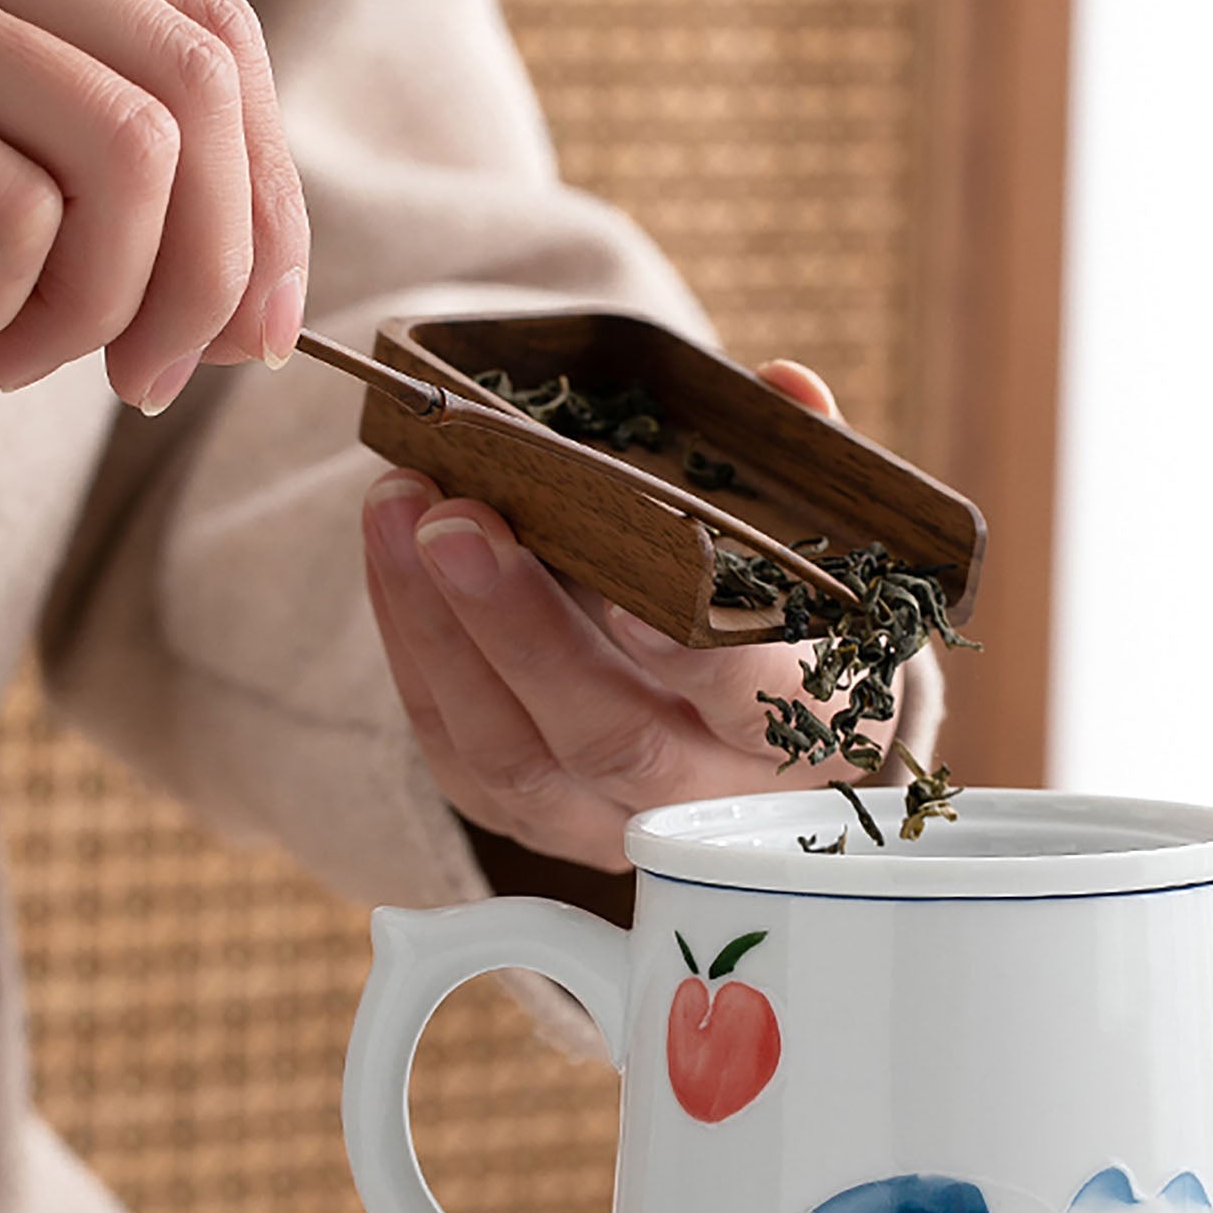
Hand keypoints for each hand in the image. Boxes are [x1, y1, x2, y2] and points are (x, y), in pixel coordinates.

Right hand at [0, 0, 307, 408]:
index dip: (270, 206)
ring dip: (92, 307)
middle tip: (137, 380)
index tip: (255, 332)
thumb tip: (252, 322)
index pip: (219, 41)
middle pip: (195, 94)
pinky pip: (8, 212)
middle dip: (204, 282)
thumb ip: (124, 216)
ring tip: (3, 348)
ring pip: (126, 154)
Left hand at [362, 360, 895, 873]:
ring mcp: (617, 824)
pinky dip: (417, 656)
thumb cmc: (789, 621)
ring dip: (442, 633)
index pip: (755, 704)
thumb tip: (784, 387)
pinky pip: (462, 758)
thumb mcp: (819, 550)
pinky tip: (393, 564)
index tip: (632, 591)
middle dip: (522, 630)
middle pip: (612, 738)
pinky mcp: (536, 822)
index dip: (696, 659)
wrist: (762, 734)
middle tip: (456, 523)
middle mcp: (714, 800)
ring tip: (398, 513)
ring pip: (517, 757)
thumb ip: (798, 473)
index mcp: (809, 729)